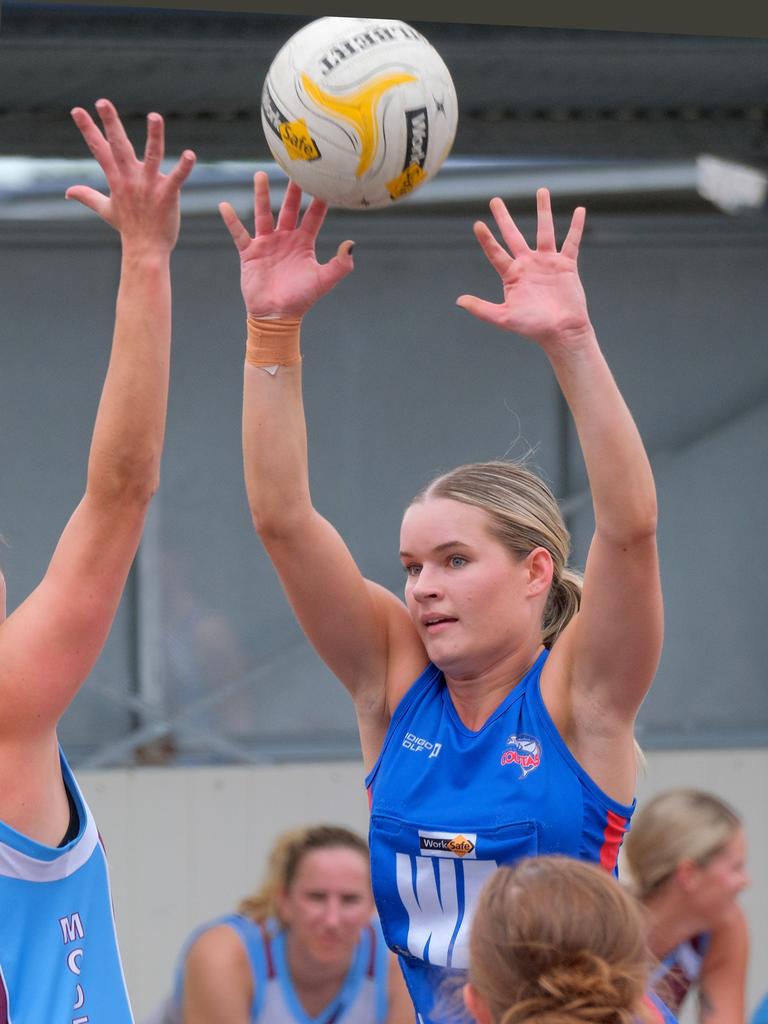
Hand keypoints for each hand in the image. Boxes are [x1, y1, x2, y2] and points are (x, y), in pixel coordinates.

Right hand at [66, 98, 195, 253]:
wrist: (146, 251)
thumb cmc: (129, 229)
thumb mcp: (106, 210)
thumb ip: (88, 196)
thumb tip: (68, 191)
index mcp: (117, 179)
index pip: (99, 150)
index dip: (88, 130)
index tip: (77, 110)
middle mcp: (131, 179)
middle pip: (119, 147)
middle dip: (111, 124)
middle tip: (102, 102)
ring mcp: (149, 186)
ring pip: (152, 156)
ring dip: (154, 136)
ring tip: (155, 116)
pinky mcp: (167, 195)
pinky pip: (177, 178)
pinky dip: (183, 167)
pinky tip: (190, 155)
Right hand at [219, 172, 353, 318]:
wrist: (277, 316)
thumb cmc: (301, 299)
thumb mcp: (324, 281)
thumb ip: (340, 264)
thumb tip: (351, 244)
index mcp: (304, 243)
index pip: (313, 216)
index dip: (319, 200)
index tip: (325, 180)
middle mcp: (285, 238)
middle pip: (289, 208)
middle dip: (292, 190)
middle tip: (295, 167)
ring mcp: (267, 243)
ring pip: (263, 213)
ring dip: (261, 195)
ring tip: (260, 175)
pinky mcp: (250, 253)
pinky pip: (239, 233)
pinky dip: (232, 220)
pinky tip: (224, 206)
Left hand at [457, 188, 591, 349]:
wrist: (561, 332)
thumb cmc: (533, 327)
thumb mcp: (504, 318)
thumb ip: (482, 309)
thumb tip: (459, 301)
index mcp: (512, 276)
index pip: (495, 253)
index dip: (487, 239)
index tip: (477, 224)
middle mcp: (528, 265)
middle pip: (513, 235)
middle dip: (504, 218)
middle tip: (495, 200)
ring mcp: (547, 263)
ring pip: (544, 231)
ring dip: (543, 211)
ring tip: (541, 191)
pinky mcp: (566, 265)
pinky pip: (571, 241)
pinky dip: (576, 226)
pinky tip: (579, 210)